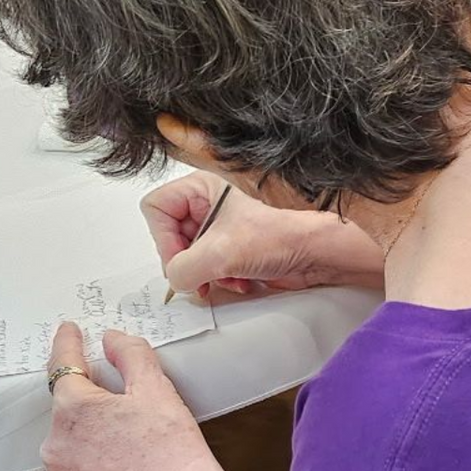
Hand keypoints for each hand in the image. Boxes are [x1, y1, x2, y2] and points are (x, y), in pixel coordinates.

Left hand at [41, 321, 221, 470]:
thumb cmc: (169, 447)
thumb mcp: (155, 386)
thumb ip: (129, 353)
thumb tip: (111, 340)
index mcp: (74, 407)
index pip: (63, 365)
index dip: (67, 343)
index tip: (68, 332)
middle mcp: (56, 443)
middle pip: (69, 411)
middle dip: (92, 406)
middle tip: (127, 412)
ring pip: (70, 446)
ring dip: (90, 441)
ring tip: (127, 448)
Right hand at [142, 174, 387, 299]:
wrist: (314, 255)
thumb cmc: (279, 237)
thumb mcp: (219, 253)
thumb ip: (181, 269)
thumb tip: (174, 281)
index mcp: (200, 188)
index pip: (156, 209)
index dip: (164, 238)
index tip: (181, 257)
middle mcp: (207, 206)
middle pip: (169, 238)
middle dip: (186, 263)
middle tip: (200, 275)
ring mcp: (218, 229)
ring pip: (187, 258)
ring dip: (205, 275)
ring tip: (225, 278)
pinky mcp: (230, 250)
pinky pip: (206, 270)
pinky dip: (219, 280)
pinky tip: (239, 281)